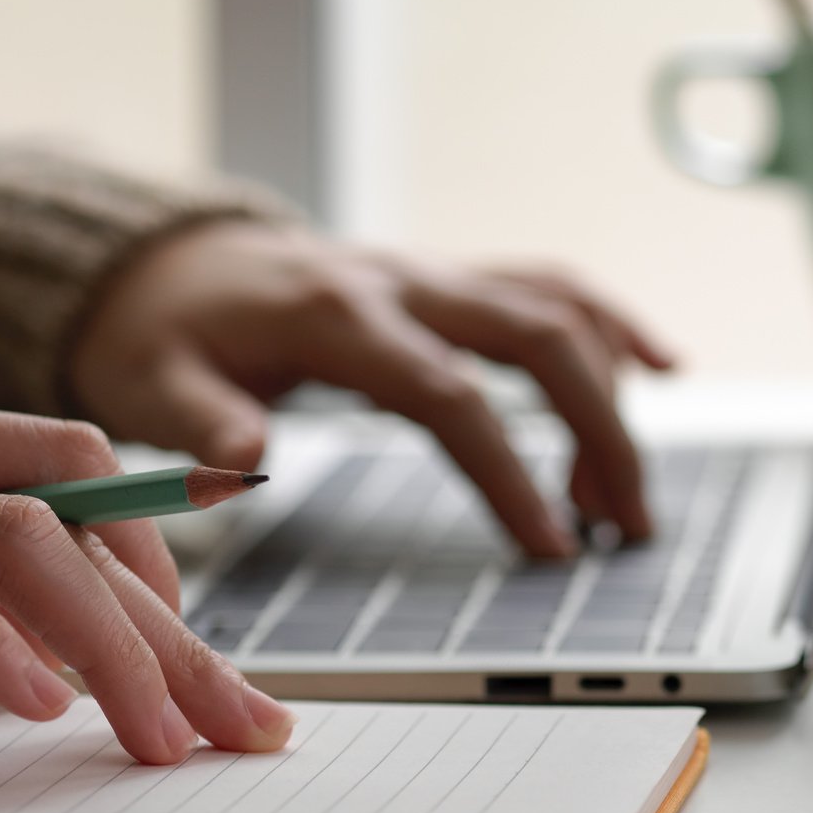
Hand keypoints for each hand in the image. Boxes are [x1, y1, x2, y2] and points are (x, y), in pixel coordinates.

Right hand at [0, 392, 293, 763]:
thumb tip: (28, 656)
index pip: (64, 460)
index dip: (158, 548)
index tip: (211, 649)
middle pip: (73, 501)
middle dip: (175, 620)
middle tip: (238, 721)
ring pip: (18, 539)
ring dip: (114, 645)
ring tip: (164, 736)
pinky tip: (39, 705)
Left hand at [70, 220, 677, 557]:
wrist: (162, 265)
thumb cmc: (160, 336)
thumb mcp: (150, 383)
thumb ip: (200, 424)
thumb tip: (244, 465)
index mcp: (336, 314)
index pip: (450, 393)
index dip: (509, 471)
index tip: (550, 546)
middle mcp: (400, 281)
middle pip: (537, 336)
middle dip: (601, 431)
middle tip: (628, 529)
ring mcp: (430, 275)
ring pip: (555, 307)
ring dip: (611, 393)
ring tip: (623, 498)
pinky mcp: (445, 283)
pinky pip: (546, 287)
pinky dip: (609, 324)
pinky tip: (662, 369)